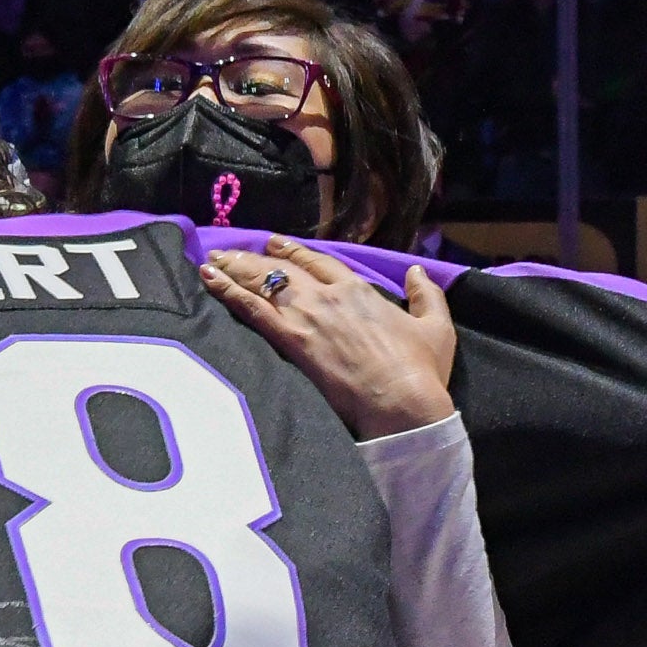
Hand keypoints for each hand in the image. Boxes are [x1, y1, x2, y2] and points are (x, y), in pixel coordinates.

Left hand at [201, 234, 458, 438]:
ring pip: (262, 282)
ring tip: (211, 260)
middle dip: (254, 257)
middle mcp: (328, 297)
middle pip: (283, 268)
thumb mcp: (437, 327)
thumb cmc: (421, 370)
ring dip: (234, 269)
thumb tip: (416, 270)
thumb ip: (426, 294)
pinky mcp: (292, 342)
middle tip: (230, 251)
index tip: (274, 243)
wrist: (402, 403)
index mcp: (358, 290)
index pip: (319, 262)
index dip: (293, 251)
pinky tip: (209, 280)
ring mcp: (307, 317)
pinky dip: (228, 292)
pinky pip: (252, 309)